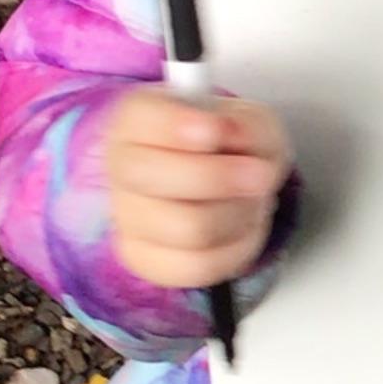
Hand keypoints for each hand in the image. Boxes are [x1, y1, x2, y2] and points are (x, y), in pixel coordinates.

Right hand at [104, 87, 289, 290]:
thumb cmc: (232, 147)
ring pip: (187, 228)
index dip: (174, 125)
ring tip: (251, 199)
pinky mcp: (146, 260)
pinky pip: (198, 265)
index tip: (213, 129)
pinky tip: (241, 226)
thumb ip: (245, 124)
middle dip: (217, 177)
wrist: (228, 183)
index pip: (140, 118)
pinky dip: (237, 246)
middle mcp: (122, 166)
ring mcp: (128, 218)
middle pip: (152, 177)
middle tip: (260, 173)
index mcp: (137, 120)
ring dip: (237, 213)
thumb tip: (229, 132)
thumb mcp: (251, 121)